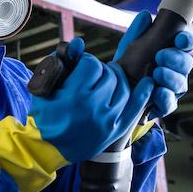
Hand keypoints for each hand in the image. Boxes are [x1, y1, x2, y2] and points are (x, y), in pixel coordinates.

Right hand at [29, 39, 153, 162]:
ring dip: (117, 78)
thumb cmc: (44, 113)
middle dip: (101, 70)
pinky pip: (135, 107)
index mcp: (74, 96)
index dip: (85, 61)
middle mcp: (94, 108)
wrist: (48, 148)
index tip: (79, 67)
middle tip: (92, 76)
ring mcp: (107, 121)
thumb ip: (61, 61)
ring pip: (124, 87)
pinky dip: (144, 92)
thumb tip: (79, 43)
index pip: (92, 65)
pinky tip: (148, 82)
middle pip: (109, 74)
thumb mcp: (45, 86)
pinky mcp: (115, 130)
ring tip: (108, 79)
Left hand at [113, 10, 192, 119]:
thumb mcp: (128, 48)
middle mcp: (175, 70)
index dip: (186, 40)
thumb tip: (146, 14)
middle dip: (176, 59)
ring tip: (157, 73)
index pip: (185, 44)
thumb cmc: (125, 67)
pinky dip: (165, 98)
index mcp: (170, 52)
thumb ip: (138, 32)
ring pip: (181, 84)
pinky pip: (170, 103)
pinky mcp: (164, 105)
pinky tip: (157, 92)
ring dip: (171, 77)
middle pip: (187, 63)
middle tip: (161, 56)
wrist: (111, 93)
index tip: (179, 38)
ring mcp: (171, 89)